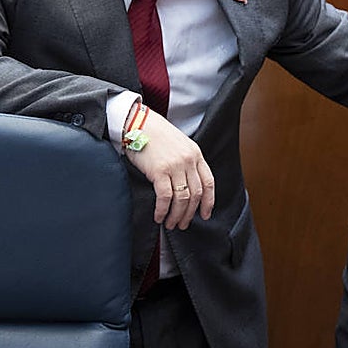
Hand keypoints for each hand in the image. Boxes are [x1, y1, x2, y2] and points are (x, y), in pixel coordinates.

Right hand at [123, 109, 214, 229]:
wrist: (138, 122)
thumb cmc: (156, 134)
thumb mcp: (179, 144)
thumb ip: (186, 161)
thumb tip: (186, 185)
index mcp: (196, 154)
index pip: (208, 182)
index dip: (208, 202)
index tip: (205, 214)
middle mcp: (188, 161)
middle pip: (195, 194)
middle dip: (190, 213)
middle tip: (183, 224)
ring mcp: (175, 166)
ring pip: (182, 199)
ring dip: (177, 215)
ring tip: (170, 224)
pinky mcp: (159, 171)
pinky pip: (165, 197)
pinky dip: (163, 210)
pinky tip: (159, 216)